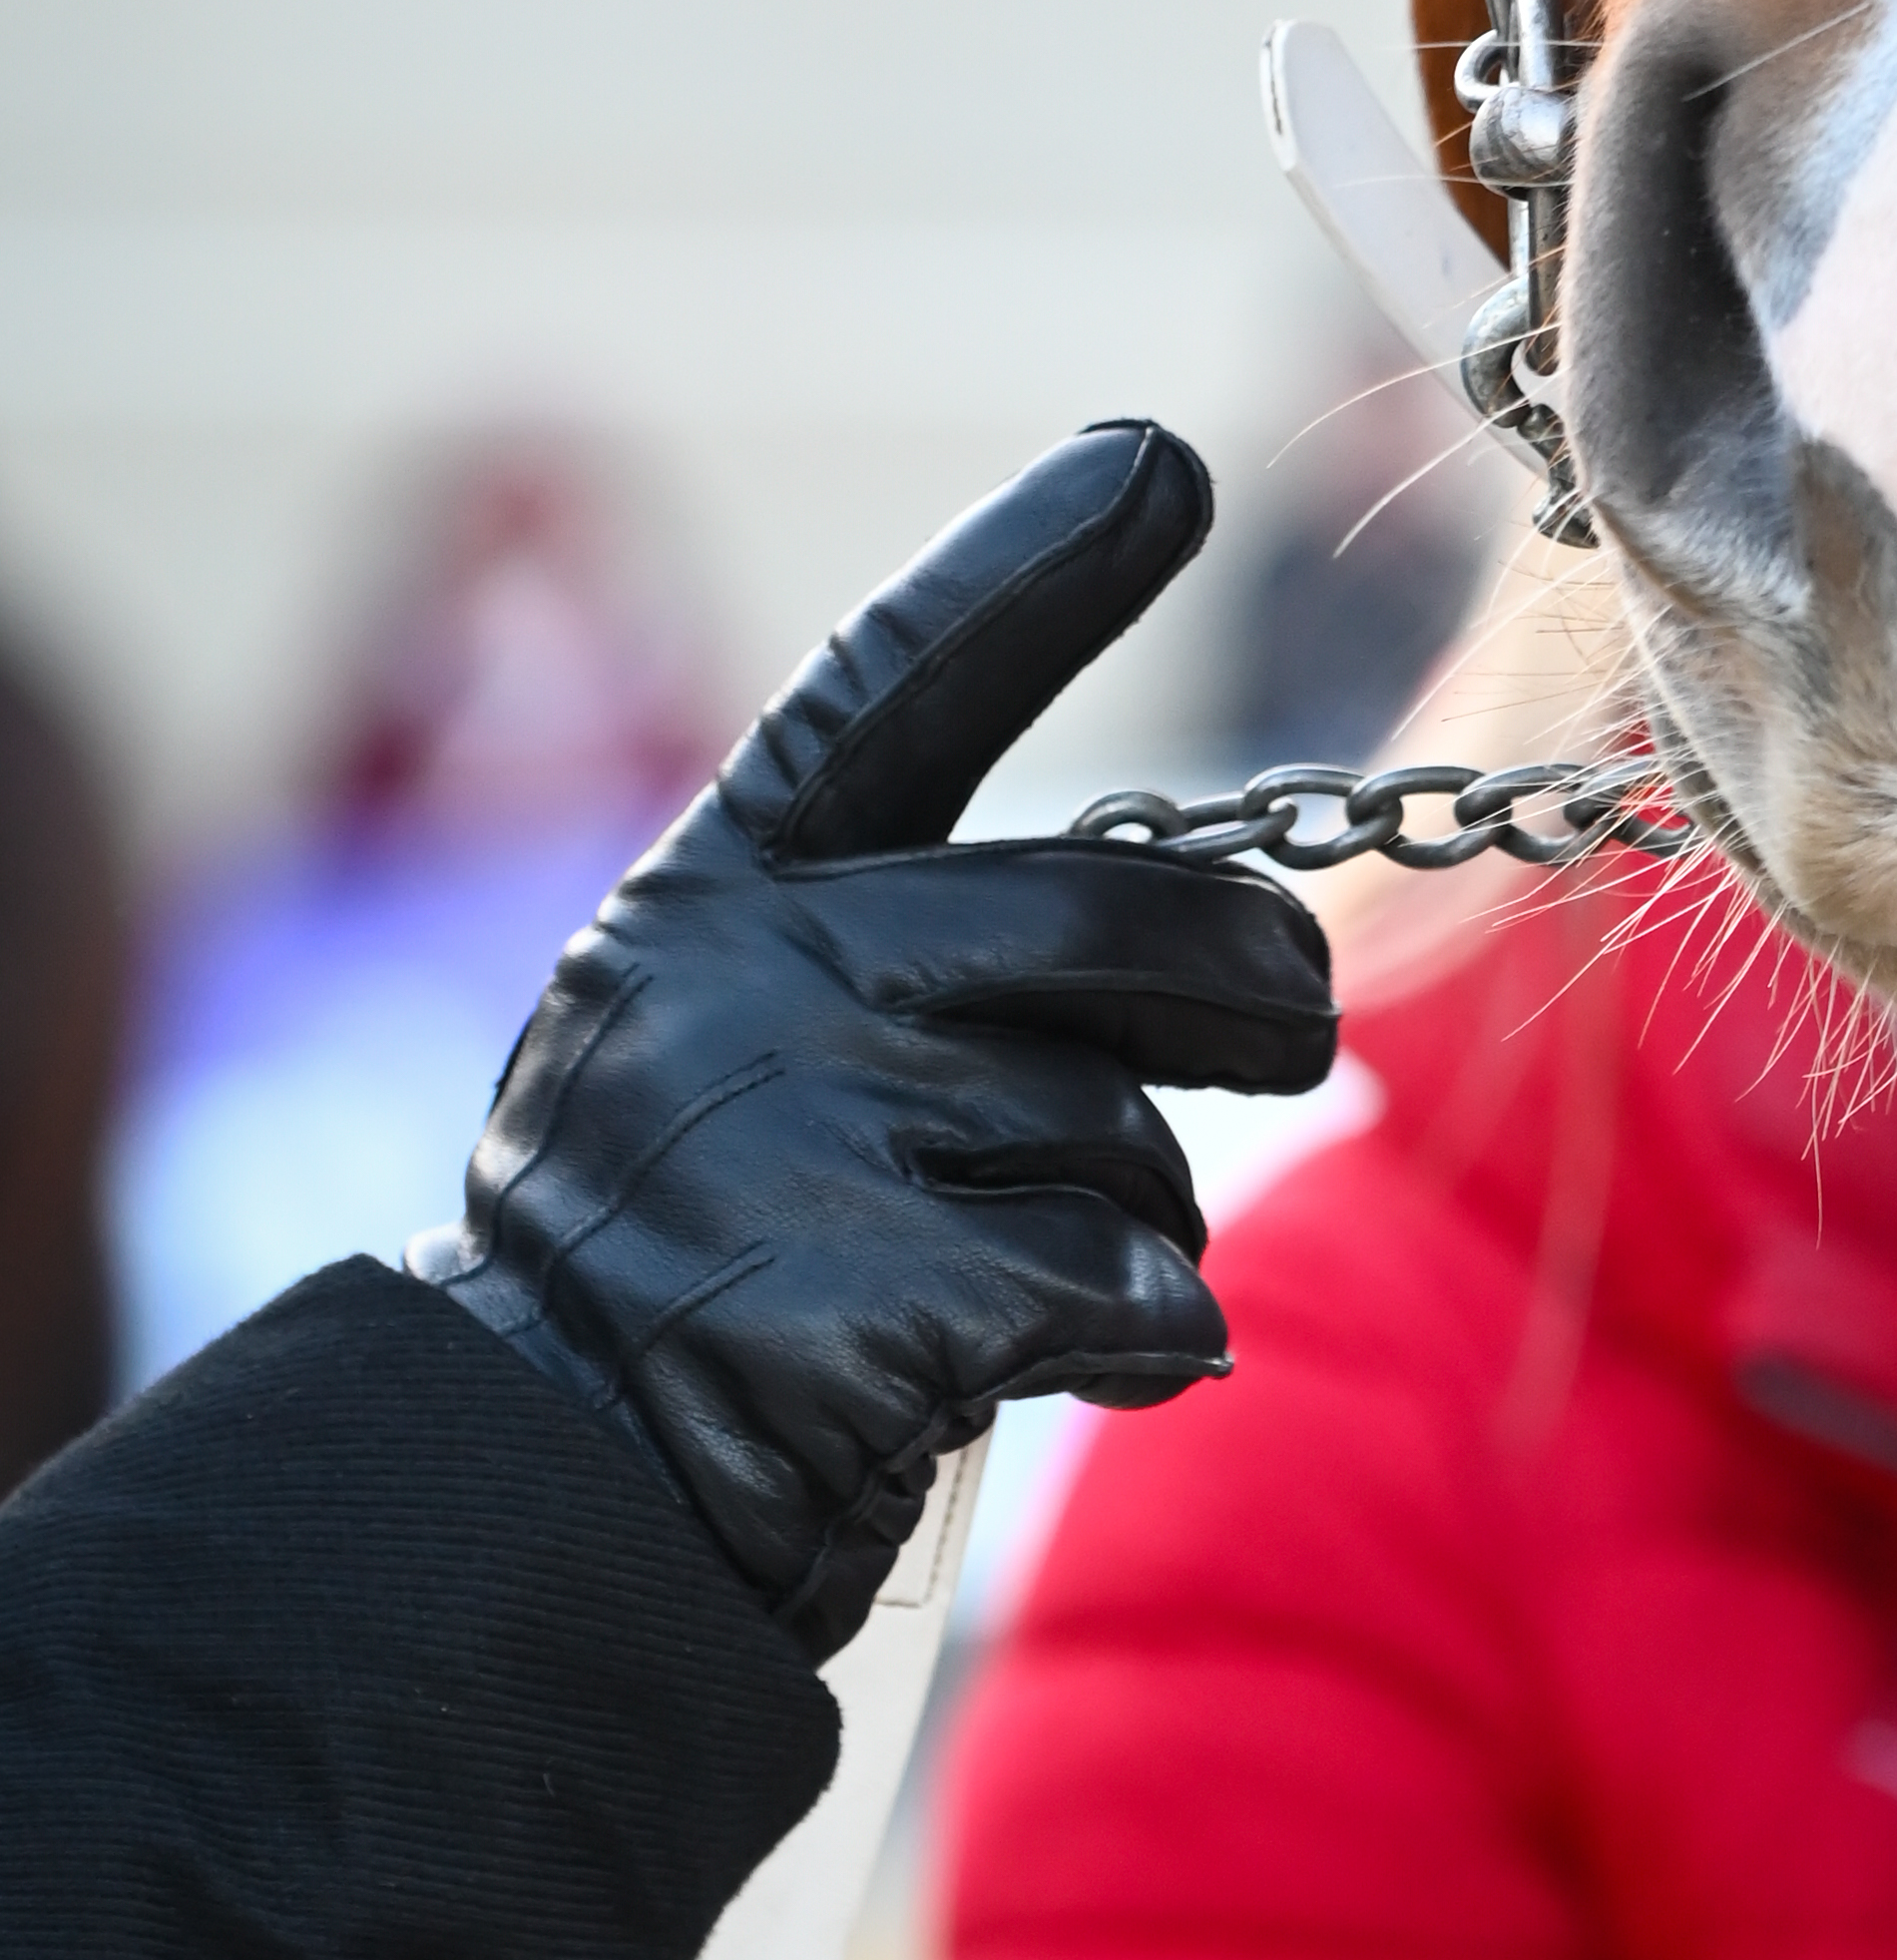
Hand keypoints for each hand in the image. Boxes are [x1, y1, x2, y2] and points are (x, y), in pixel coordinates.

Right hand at [439, 425, 1332, 1652]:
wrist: (542, 1502)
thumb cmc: (714, 1260)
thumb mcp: (754, 1048)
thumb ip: (918, 946)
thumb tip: (1220, 913)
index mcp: (713, 893)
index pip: (888, 688)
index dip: (1030, 572)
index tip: (1154, 456)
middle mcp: (735, 975)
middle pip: (1127, 915)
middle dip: (1256, 982)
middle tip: (1291, 1031)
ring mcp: (778, 1129)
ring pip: (1131, 1129)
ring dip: (1147, 1216)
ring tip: (1035, 1276)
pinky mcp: (844, 1300)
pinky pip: (1125, 1281)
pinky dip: (1151, 1333)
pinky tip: (1092, 1358)